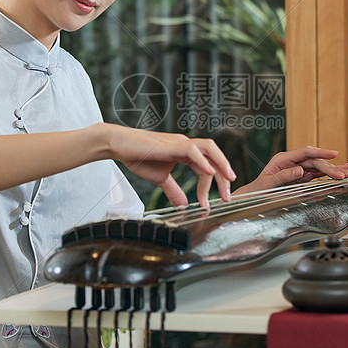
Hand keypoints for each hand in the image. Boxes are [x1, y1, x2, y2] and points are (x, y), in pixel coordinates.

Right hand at [102, 124, 235, 209]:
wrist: (119, 145)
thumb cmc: (138, 157)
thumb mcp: (160, 178)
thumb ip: (173, 190)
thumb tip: (183, 205)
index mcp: (186, 152)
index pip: (209, 165)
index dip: (214, 184)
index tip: (211, 203)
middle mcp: (186, 145)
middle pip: (215, 155)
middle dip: (225, 175)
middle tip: (228, 196)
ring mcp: (179, 143)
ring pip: (209, 148)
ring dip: (221, 164)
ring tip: (227, 180)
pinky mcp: (170, 145)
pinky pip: (192, 150)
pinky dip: (203, 161)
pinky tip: (209, 172)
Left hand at [233, 146, 347, 195]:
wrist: (253, 196)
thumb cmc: (259, 190)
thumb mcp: (269, 183)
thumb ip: (285, 176)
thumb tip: (301, 170)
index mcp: (283, 159)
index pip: (305, 152)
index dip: (321, 152)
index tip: (334, 153)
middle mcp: (291, 161)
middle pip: (314, 161)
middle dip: (330, 167)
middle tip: (344, 174)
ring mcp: (297, 168)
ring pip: (317, 167)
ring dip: (332, 170)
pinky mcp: (300, 176)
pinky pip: (316, 174)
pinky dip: (327, 175)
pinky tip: (339, 174)